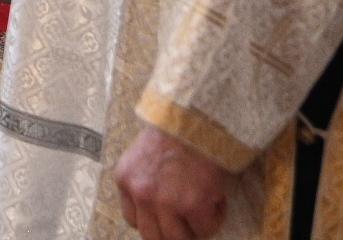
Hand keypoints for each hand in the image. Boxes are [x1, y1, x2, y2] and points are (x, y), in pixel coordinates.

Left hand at [113, 125, 228, 239]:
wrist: (198, 115)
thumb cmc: (176, 129)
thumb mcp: (144, 154)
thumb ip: (143, 180)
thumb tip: (156, 209)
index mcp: (126, 179)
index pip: (133, 219)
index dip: (153, 219)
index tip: (166, 216)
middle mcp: (141, 194)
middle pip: (152, 236)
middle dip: (170, 232)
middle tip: (186, 223)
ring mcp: (166, 202)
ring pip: (177, 238)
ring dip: (193, 230)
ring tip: (204, 212)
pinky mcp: (193, 205)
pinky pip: (205, 229)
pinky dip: (214, 218)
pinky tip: (217, 199)